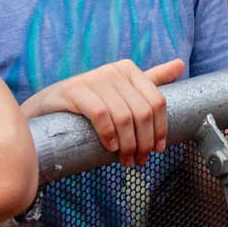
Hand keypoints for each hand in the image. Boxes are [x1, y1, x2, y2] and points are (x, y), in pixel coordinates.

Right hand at [24, 59, 183, 165]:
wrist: (46, 107)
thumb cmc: (89, 102)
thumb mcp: (122, 90)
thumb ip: (151, 79)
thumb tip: (181, 65)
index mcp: (129, 69)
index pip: (157, 102)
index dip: (160, 130)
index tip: (157, 150)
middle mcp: (113, 70)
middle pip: (142, 112)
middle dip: (143, 142)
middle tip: (138, 160)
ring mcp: (93, 79)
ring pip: (124, 117)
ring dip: (127, 145)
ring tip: (125, 160)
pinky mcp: (74, 91)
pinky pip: (100, 114)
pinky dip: (108, 134)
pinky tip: (109, 147)